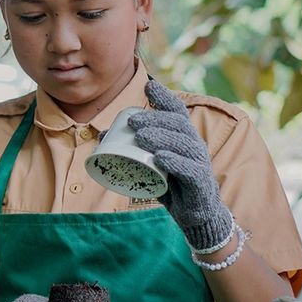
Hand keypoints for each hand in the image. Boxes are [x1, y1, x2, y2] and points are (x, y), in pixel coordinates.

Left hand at [128, 80, 232, 251]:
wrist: (195, 215)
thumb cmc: (171, 184)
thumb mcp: (150, 163)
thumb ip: (131, 149)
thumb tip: (102, 135)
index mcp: (183, 136)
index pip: (177, 111)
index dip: (164, 97)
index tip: (148, 87)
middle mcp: (194, 144)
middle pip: (177, 124)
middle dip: (154, 119)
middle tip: (132, 122)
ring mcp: (199, 163)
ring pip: (183, 143)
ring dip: (161, 137)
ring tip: (140, 137)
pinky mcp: (200, 182)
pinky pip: (189, 169)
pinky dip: (174, 162)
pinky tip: (160, 158)